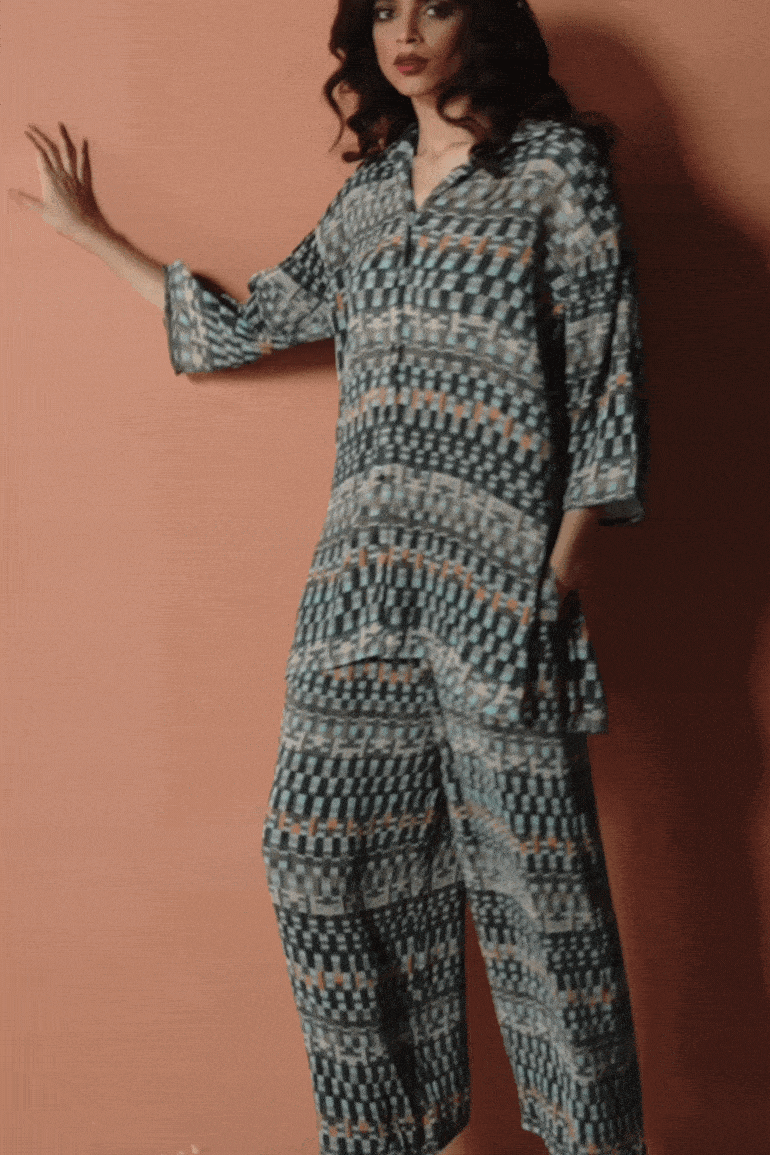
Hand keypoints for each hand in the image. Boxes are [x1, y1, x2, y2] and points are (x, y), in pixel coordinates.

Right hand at [10, 123, 108, 241]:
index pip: (40, 155)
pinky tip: (84, 141)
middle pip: (51, 150)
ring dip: (63, 137)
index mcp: (50, 179)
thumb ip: (27, 200)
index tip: (26, 132)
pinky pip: (85, 164)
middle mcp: (62, 175)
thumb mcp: (42, 211)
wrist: (84, 227)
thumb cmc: (62, 221)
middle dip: (41, 136)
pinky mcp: (85, 182)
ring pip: (68, 153)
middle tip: (33, 126)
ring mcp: (75, 177)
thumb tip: (12, 192)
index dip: (33, 141)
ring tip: (60, 125)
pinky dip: (84, 152)